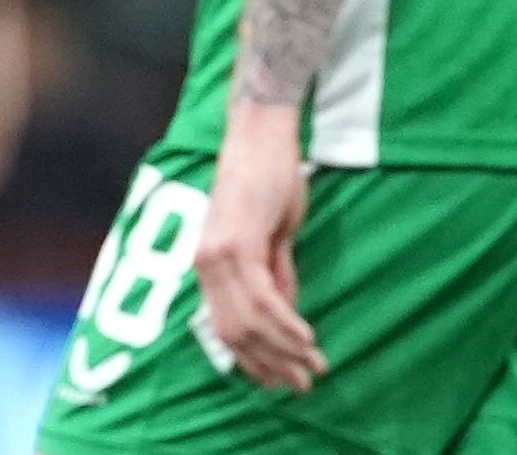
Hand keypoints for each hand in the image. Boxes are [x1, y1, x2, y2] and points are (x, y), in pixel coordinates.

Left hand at [194, 99, 325, 391]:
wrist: (261, 133)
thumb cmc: (269, 175)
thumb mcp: (274, 232)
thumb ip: (275, 271)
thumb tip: (284, 311)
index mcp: (209, 265)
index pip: (227, 329)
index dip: (255, 359)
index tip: (282, 379)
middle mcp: (205, 266)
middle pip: (234, 334)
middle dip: (270, 364)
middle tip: (301, 383)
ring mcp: (218, 257)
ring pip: (247, 322)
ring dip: (281, 350)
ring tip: (310, 366)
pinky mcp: (237, 244)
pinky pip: (261, 296)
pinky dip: (284, 321)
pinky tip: (304, 336)